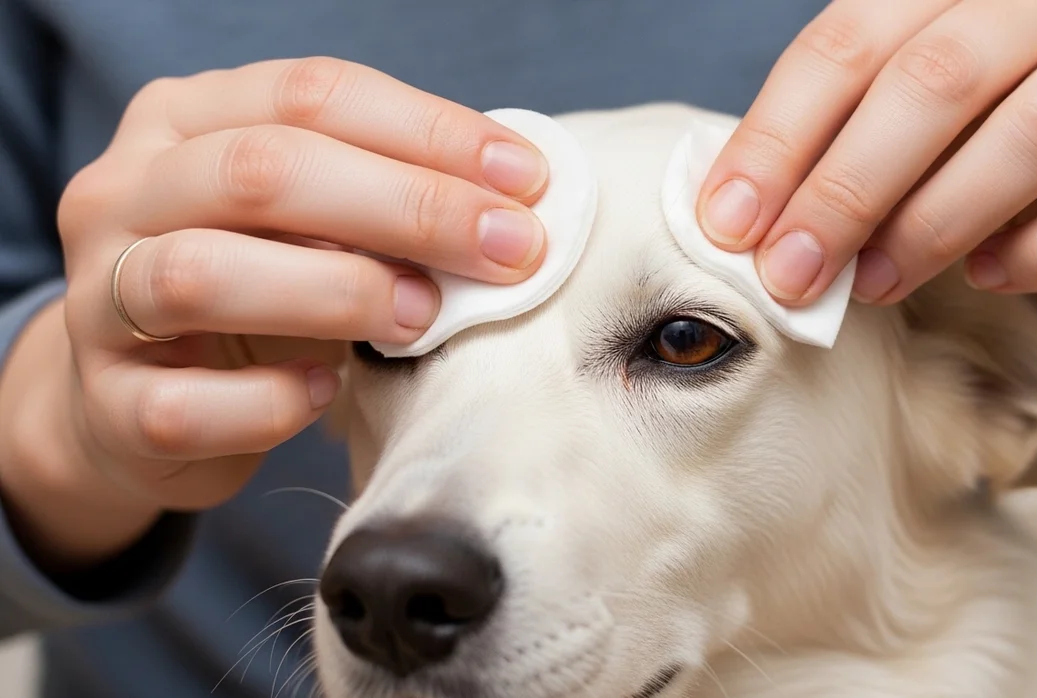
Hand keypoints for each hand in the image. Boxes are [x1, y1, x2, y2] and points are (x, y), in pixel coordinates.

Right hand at [0, 57, 549, 569]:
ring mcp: (95, 301)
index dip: (429, 131)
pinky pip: (181, 405)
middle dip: (407, 208)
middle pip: (261, 173)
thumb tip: (515, 202)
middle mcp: (123, 194)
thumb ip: (383, 196)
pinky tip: (327, 392)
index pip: (311, 94)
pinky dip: (269, 401)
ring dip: (335, 292)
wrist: (138, 403)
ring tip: (421, 317)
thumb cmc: (258, 290)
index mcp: (184, 120)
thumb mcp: (309, 220)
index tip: (526, 179)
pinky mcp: (105, 405)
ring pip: (200, 276)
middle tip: (507, 250)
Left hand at [697, 0, 1036, 308]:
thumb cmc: (953, 149)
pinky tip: (990, 276)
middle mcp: (1035, 5)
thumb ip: (820, 155)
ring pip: (1034, 132)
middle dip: (848, 188)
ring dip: (937, 222)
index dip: (779, 137)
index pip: (844, 44)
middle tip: (792, 273)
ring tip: (873, 285)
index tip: (730, 223)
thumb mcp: (878, 131)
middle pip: (936, 80)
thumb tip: (736, 224)